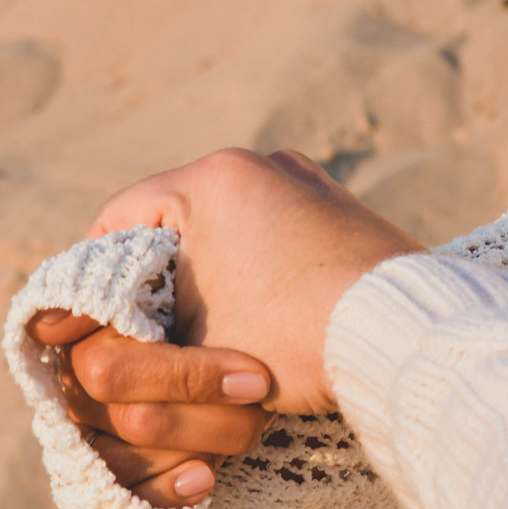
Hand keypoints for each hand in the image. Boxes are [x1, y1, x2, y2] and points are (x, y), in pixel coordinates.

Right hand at [29, 150, 422, 507]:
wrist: (413, 341)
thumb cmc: (302, 339)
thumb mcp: (201, 338)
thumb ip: (144, 328)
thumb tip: (104, 331)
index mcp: (213, 178)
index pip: (117, 221)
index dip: (97, 279)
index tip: (94, 325)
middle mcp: (260, 167)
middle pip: (172, 228)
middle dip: (158, 288)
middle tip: (153, 336)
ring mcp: (307, 187)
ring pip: (224, 237)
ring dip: (212, 288)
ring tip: (216, 335)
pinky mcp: (342, 217)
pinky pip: (273, 244)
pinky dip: (258, 283)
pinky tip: (262, 326)